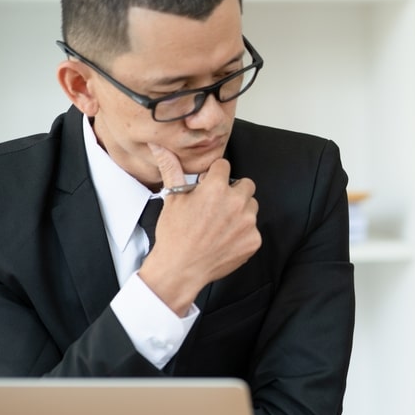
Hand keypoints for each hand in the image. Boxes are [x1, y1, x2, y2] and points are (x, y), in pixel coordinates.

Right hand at [138, 144, 260, 314]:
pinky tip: (225, 239)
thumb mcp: (172, 198)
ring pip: (252, 206)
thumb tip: (160, 146)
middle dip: (233, 191)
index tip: (207, 188)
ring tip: (220, 224)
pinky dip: (243, 233)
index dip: (214, 176)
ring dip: (240, 211)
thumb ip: (172, 168)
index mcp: (216, 188)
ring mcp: (248, 223)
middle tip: (216, 207)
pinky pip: (253, 229)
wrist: (180, 269)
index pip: (224, 166)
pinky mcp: (254, 240)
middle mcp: (236, 202)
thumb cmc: (174, 233)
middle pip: (245, 185)